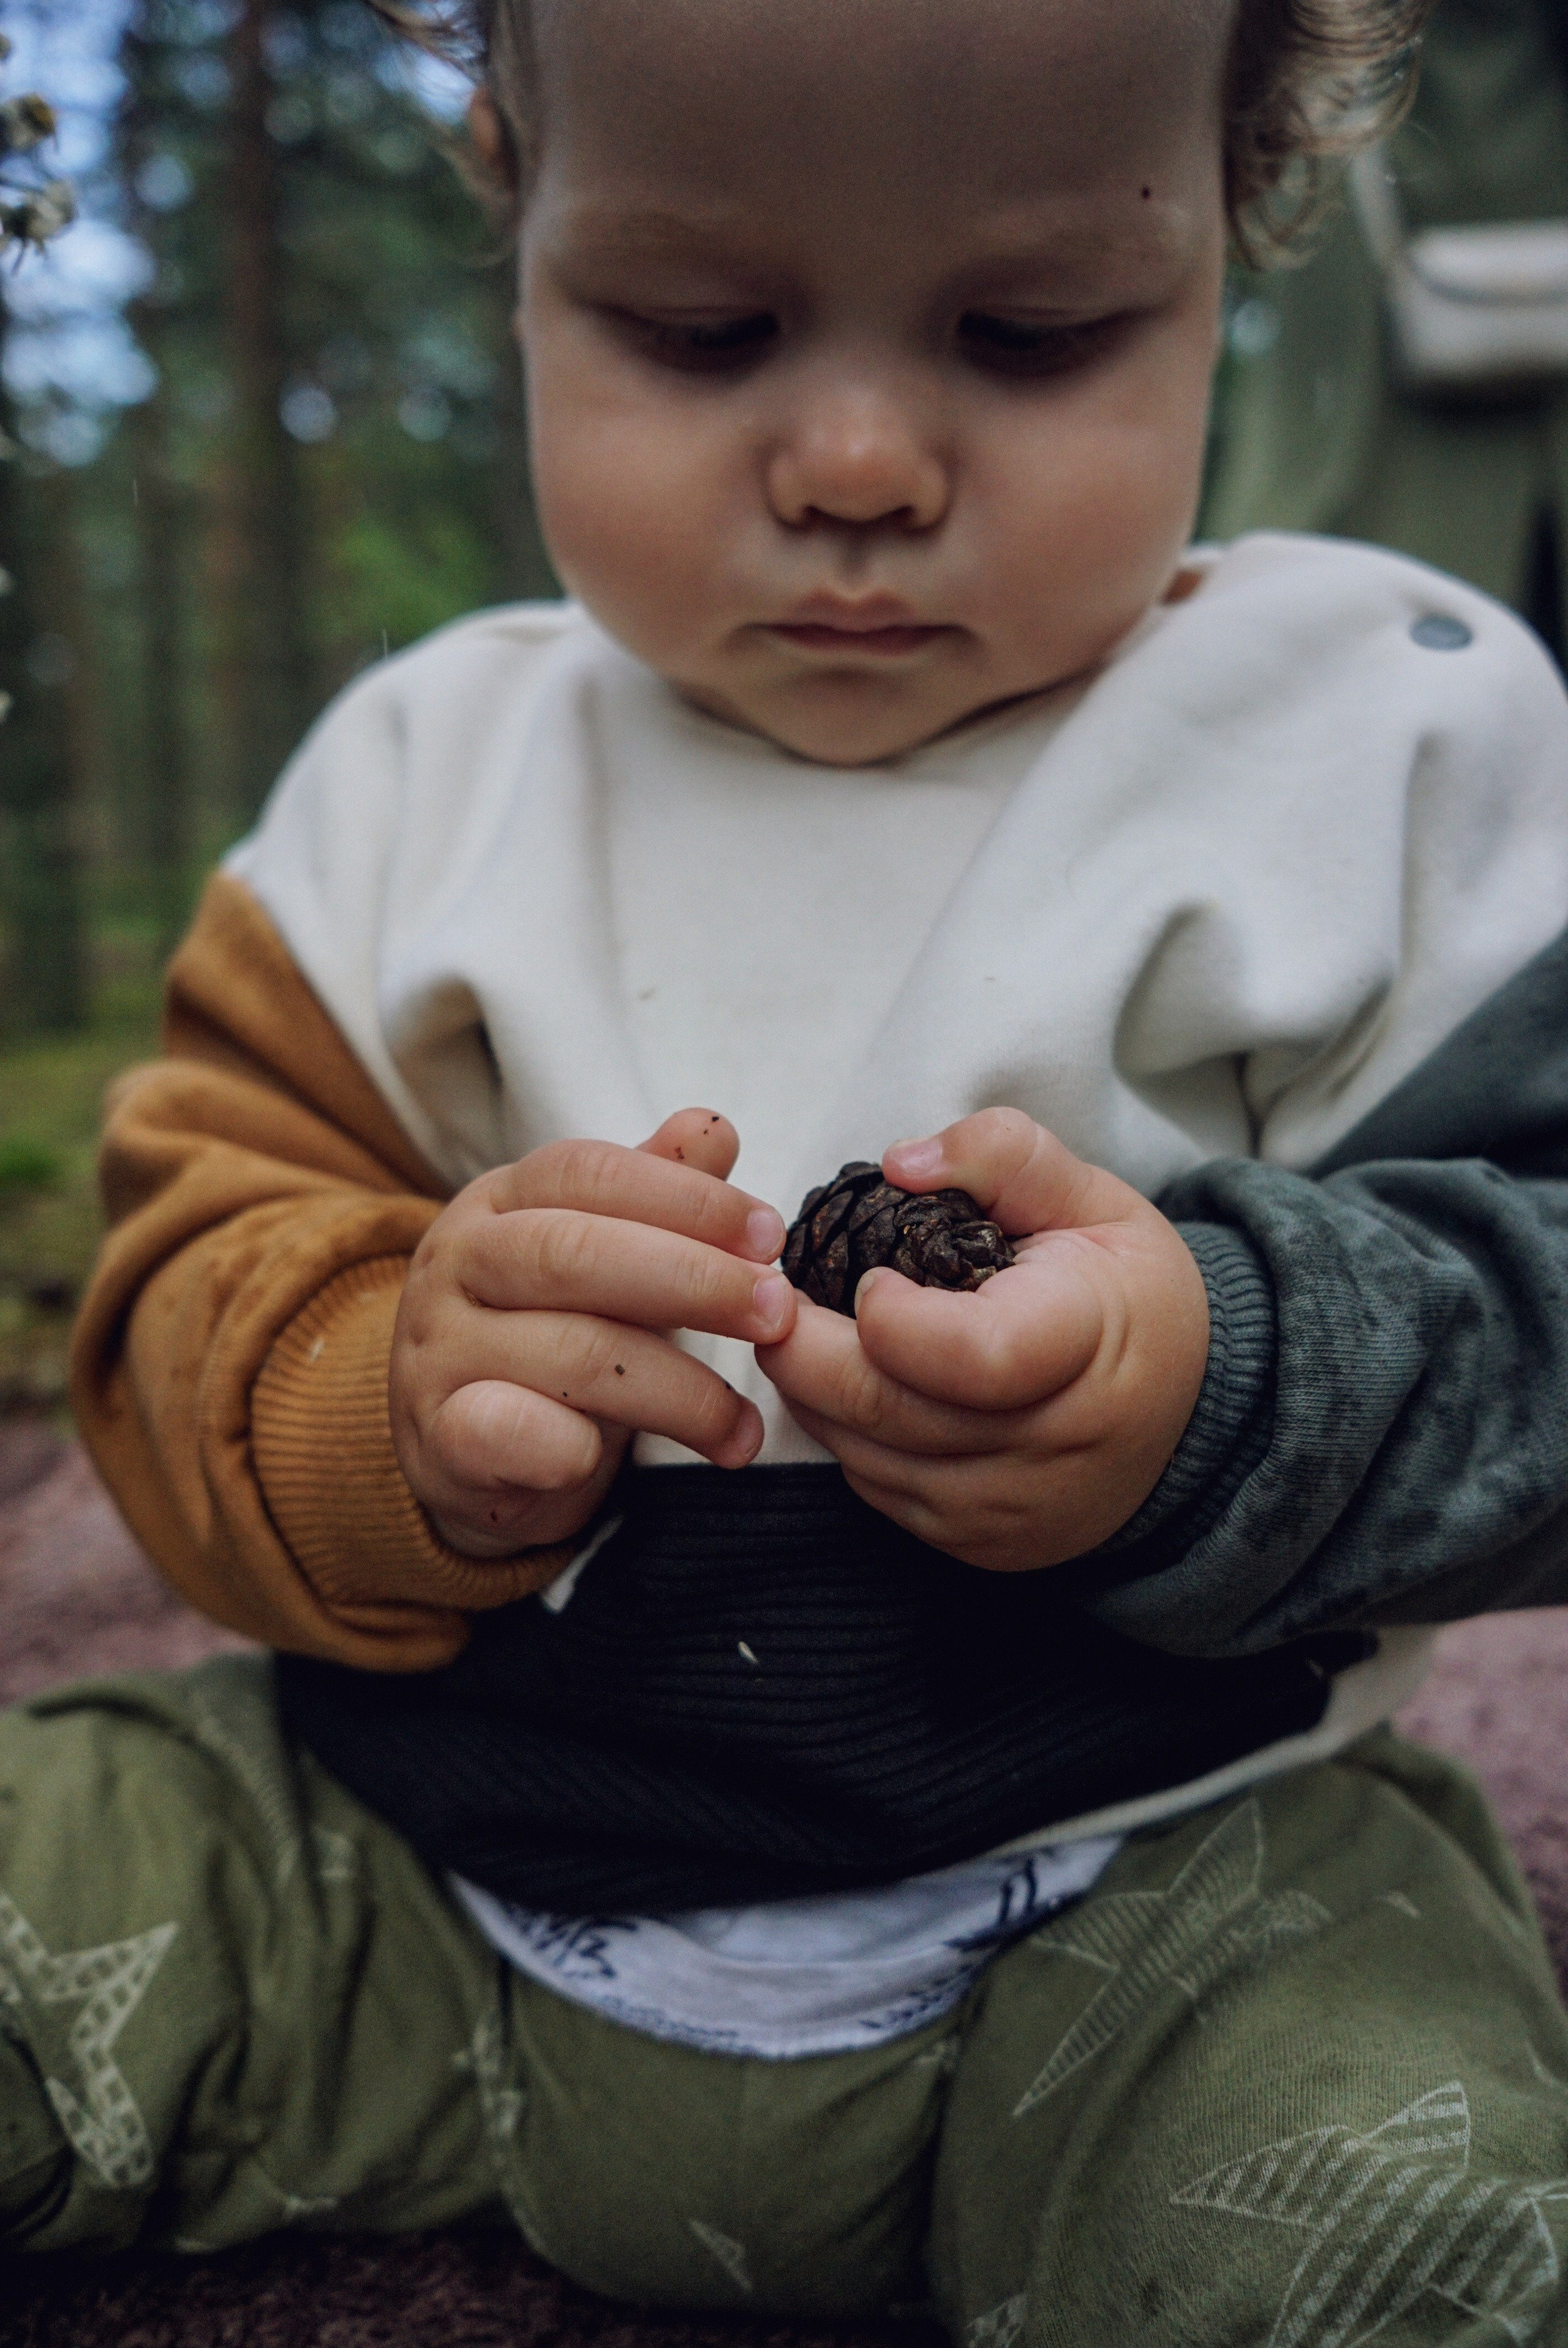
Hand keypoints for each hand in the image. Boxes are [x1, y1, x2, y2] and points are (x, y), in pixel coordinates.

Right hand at [390, 1108, 793, 1557]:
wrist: (454, 1450)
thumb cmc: (545, 1334)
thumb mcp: (599, 1256)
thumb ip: (654, 1194)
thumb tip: (714, 1129)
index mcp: (499, 1202)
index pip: (588, 1172)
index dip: (687, 1199)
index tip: (770, 1236)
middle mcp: (457, 1264)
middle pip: (575, 1253)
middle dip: (693, 1281)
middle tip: (776, 1314)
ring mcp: (439, 1351)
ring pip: (568, 1353)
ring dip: (678, 1392)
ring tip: (741, 1427)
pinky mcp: (437, 1439)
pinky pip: (499, 1432)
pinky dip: (563, 1445)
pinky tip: (612, 1460)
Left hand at [756, 1108, 1207, 1570]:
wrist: (1183, 1416)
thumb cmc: (1124, 1292)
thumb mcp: (1090, 1198)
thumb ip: (1000, 1154)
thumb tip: (900, 1162)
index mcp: (1088, 1343)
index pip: (973, 1357)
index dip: (894, 1319)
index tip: (871, 1277)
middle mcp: (1053, 1444)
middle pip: (888, 1409)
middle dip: (804, 1349)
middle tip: (772, 1300)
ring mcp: (1014, 1507)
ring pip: (866, 1458)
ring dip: (813, 1394)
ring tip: (804, 1334)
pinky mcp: (982, 1544)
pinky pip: (879, 1493)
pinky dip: (848, 1438)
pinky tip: (852, 1388)